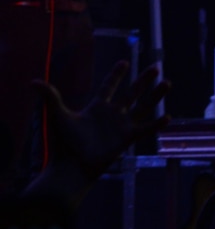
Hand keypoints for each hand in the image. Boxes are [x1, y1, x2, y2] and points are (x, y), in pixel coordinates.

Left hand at [33, 60, 168, 181]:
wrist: (71, 166)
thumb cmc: (63, 143)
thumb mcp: (58, 116)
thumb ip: (50, 97)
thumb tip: (33, 82)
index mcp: (96, 108)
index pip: (109, 87)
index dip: (116, 75)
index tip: (124, 62)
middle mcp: (112, 114)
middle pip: (131, 93)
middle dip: (143, 81)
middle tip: (156, 67)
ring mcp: (121, 126)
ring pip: (143, 107)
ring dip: (155, 96)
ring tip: (167, 83)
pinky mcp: (127, 138)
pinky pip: (146, 129)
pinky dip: (157, 124)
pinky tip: (168, 117)